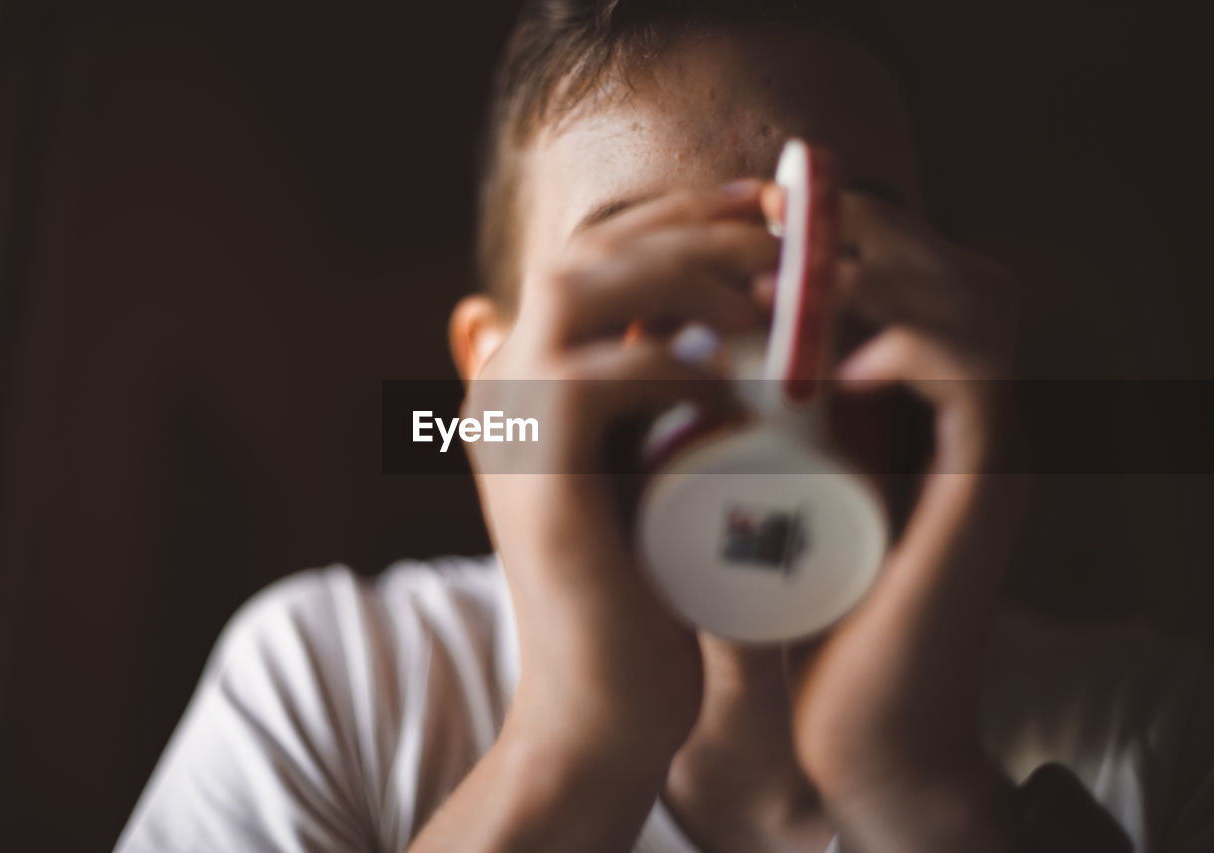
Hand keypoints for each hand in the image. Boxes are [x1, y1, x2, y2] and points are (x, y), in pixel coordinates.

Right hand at [468, 181, 777, 765]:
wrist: (605, 706)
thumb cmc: (646, 590)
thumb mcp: (657, 470)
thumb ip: (664, 406)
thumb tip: (705, 341)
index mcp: (527, 373)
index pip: (592, 250)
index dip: (677, 214)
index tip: (765, 211)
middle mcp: (501, 383)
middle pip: (587, 249)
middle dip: (691, 225)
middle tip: (782, 236)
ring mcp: (508, 426)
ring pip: (581, 286)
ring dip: (682, 274)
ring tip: (769, 302)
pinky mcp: (533, 475)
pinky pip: (591, 376)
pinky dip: (671, 363)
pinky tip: (740, 378)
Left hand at [771, 190, 1025, 850]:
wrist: (858, 722)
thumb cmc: (799, 604)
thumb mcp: (767, 484)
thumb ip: (742, 415)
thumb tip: (654, 342)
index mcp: (921, 404)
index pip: (915, 268)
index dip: (842, 224)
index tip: (748, 209)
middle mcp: (967, 414)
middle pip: (954, 264)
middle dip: (861, 230)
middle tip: (767, 222)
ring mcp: (984, 448)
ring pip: (974, 303)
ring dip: (880, 273)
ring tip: (786, 283)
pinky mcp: (986, 493)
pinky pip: (976, 383)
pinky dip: (908, 352)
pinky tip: (832, 369)